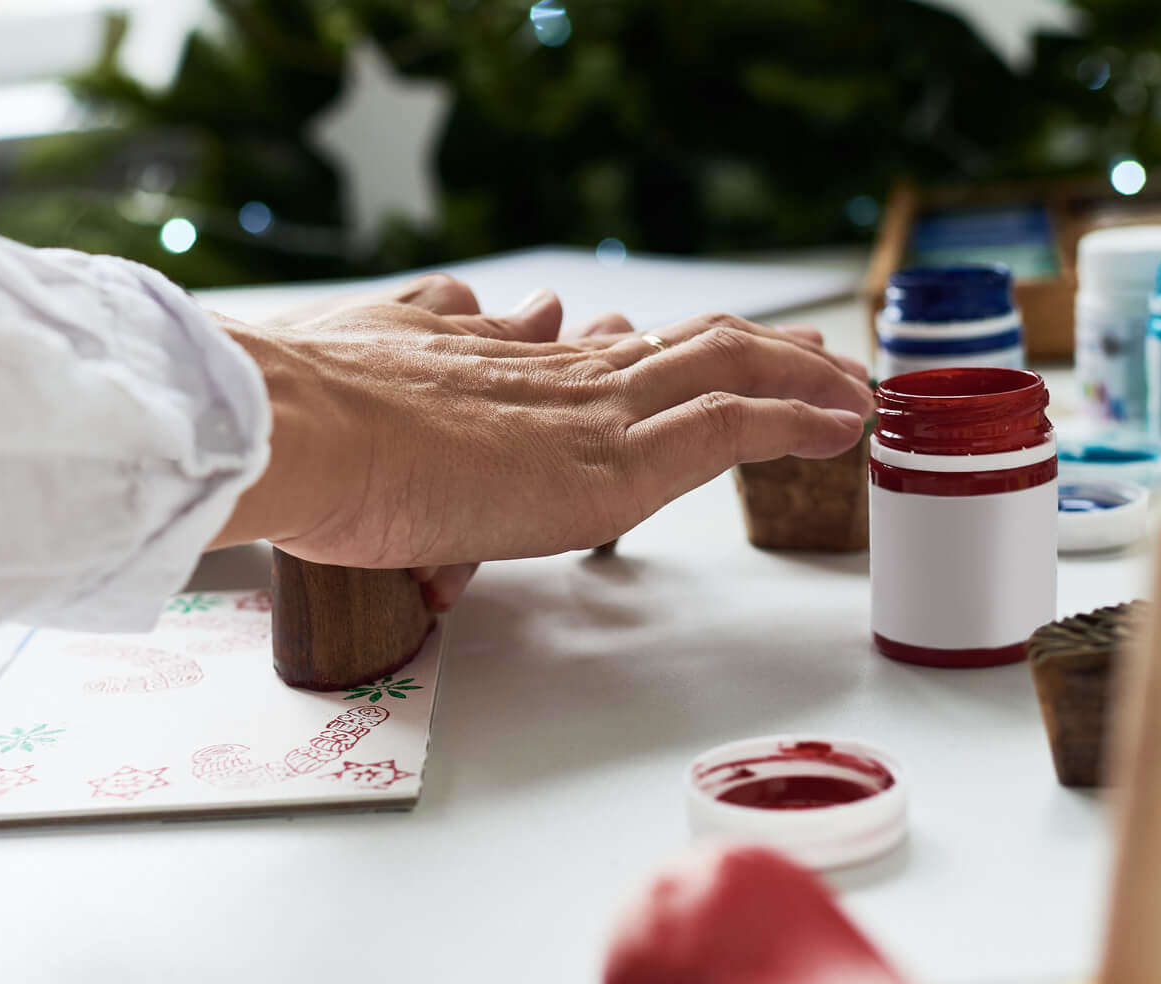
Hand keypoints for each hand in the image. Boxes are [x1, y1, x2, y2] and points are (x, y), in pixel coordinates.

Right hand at [213, 291, 869, 576]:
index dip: (674, 347)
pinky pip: (731, 426)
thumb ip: (426, 352)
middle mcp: (561, 377)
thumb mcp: (374, 369)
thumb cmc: (316, 434)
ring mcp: (593, 415)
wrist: (306, 434)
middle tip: (817, 356)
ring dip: (803, 376)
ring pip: (728, 369)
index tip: (712, 349)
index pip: (615, 347)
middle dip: (762, 349)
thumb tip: (466, 343)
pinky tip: (841, 425)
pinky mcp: (612, 463)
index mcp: (507, 368)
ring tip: (855, 390)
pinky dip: (797, 418)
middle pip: (689, 345)